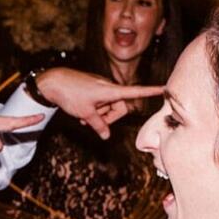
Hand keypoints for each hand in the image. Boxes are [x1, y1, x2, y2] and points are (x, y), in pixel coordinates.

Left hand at [34, 68, 163, 138]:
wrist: (52, 82)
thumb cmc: (70, 94)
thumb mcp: (85, 114)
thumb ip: (99, 125)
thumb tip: (106, 136)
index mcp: (111, 91)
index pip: (136, 91)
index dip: (151, 91)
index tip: (166, 88)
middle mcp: (109, 88)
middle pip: (121, 107)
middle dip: (111, 118)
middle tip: (95, 123)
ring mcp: (101, 88)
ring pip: (109, 107)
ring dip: (100, 115)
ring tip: (83, 118)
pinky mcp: (94, 90)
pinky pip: (101, 103)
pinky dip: (94, 110)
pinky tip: (81, 114)